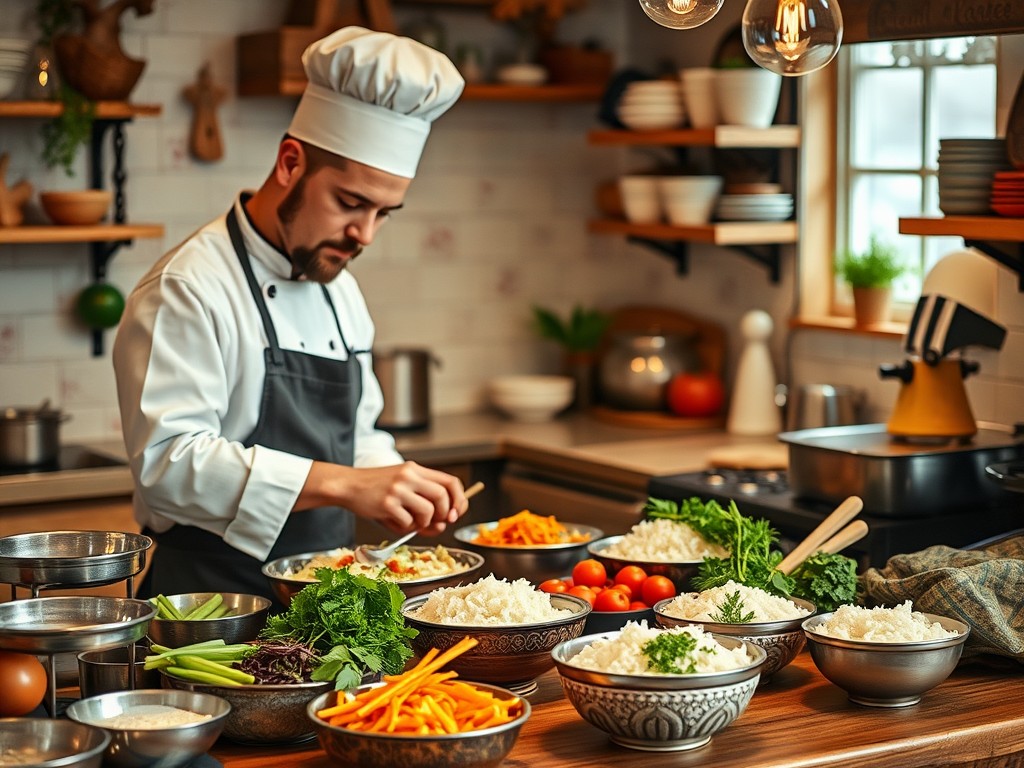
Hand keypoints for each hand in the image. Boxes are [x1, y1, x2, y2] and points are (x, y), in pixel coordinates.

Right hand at [302, 461, 467, 534]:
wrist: (347, 485)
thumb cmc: (376, 489)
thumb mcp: (402, 486)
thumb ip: (423, 502)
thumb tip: (442, 524)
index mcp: (416, 469)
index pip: (451, 482)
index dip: (459, 500)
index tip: (455, 513)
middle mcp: (409, 476)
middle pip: (442, 496)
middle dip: (444, 514)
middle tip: (435, 523)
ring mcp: (398, 489)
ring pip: (427, 511)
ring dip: (423, 523)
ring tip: (409, 522)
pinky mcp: (387, 503)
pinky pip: (407, 522)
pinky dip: (404, 527)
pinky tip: (393, 521)